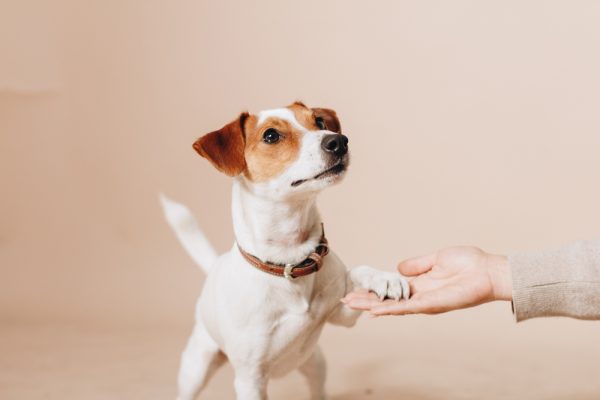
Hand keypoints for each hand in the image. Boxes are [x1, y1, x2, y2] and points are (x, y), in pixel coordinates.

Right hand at [341, 246, 511, 315]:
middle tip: (346, 299)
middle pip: (387, 300)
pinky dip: (390, 310)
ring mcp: (425, 301)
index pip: (391, 289)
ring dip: (372, 306)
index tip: (356, 289)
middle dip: (366, 300)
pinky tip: (375, 311)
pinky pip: (406, 308)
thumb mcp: (436, 258)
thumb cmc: (469, 263)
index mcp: (420, 284)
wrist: (489, 271)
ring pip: (392, 306)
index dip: (374, 289)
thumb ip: (416, 264)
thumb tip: (397, 268)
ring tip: (353, 304)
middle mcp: (419, 295)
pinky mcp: (432, 304)